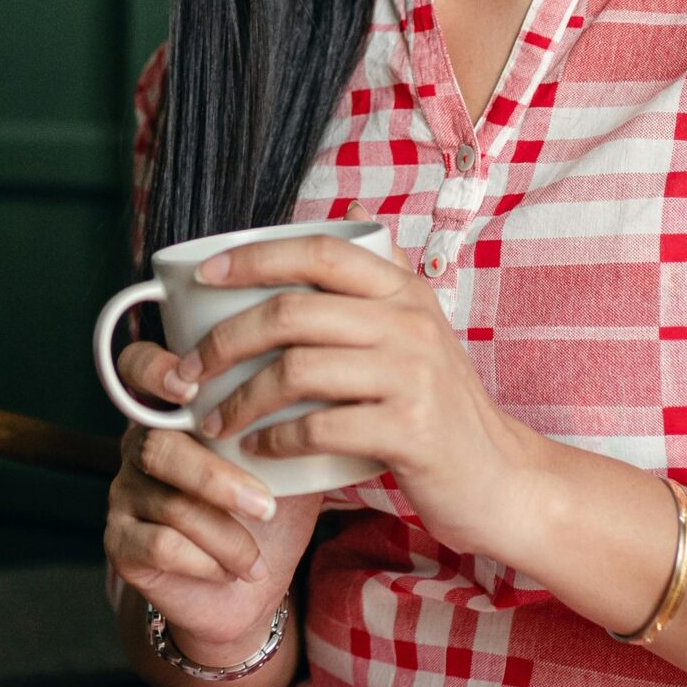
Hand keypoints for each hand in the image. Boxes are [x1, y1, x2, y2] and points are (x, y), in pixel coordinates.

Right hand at [103, 337, 319, 658]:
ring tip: (257, 558)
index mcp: (174, 412)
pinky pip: (160, 544)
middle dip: (217, 480)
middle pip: (158, 445)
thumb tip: (322, 390)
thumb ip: (287, 421)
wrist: (249, 594)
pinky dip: (207, 560)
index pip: (138, 367)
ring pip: (170, 502)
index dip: (153, 370)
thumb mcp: (286, 463)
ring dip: (226, 535)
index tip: (190, 391)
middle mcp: (138, 445)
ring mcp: (124, 494)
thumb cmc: (267, 517)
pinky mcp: (120, 544)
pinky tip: (231, 571)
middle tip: (266, 507)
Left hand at [174, 209, 535, 559]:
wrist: (499, 477)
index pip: (321, 252)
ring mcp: (413, 375)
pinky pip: (321, 427)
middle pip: (293, 312)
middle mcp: (410, 323)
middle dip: (225, 341)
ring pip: (298, 370)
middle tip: (188, 371)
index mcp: (406, 290)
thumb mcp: (421, 328)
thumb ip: (383, 276)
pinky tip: (258, 450)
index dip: (256, 258)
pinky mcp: (410, 430)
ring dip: (241, 399)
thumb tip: (349, 210)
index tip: (204, 278)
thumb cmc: (441, 405)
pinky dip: (277, 440)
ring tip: (214, 420)